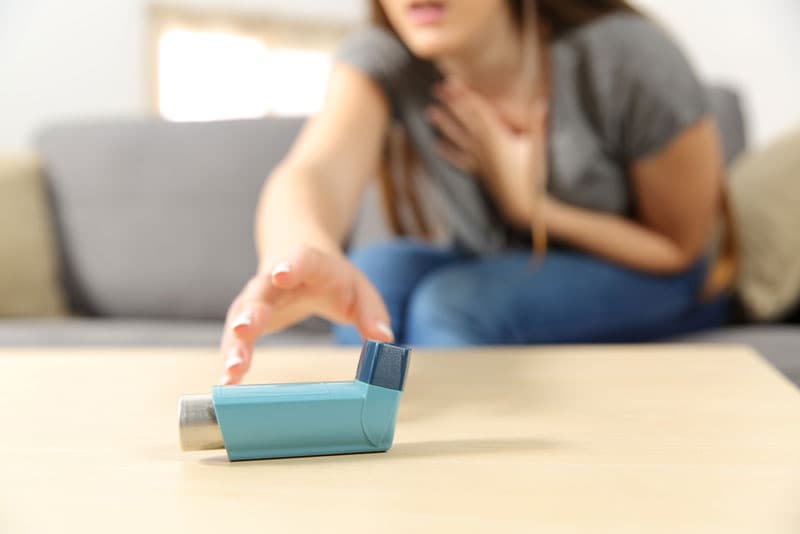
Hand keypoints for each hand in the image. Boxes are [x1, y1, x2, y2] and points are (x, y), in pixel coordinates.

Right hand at [219, 246, 393, 384]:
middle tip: (244, 329)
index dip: (290, 266)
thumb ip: (372, 312)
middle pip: (259, 293)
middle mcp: (273, 280)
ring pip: (240, 318)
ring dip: (235, 344)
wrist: (294, 261)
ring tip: (233, 370)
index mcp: (308, 265)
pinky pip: (235, 339)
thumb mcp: (359, 289)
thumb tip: (384, 340)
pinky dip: (232, 358)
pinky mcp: (246, 320)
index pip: (299, 260)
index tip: (281, 275)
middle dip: (251, 311)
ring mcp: (256, 300)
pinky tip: (228, 383)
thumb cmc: (332, 279)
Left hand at [427, 78, 547, 227]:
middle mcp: (483, 147)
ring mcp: (479, 160)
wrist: (524, 205)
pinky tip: (437, 145)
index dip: (464, 96)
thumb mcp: (539, 147)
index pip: (477, 111)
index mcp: (497, 137)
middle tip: (436, 89)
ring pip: (458, 138)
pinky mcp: (479, 172)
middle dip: (451, 104)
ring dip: (444, 124)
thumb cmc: (533, 176)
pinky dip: (448, 152)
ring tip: (429, 112)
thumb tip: (541, 102)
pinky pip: (460, 160)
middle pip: (465, 120)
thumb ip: (538, 124)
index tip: (451, 83)